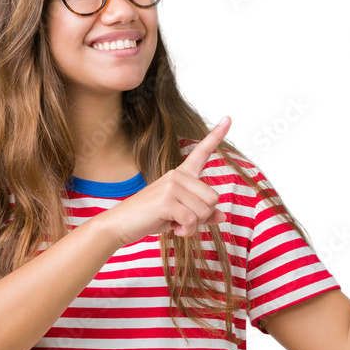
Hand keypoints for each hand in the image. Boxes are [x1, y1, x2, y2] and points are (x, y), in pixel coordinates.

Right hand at [101, 117, 231, 246]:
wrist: (121, 223)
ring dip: (194, 225)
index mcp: (181, 174)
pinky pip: (192, 220)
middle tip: (184, 220)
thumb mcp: (179, 214)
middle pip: (213, 198)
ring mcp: (172, 185)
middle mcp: (177, 175)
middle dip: (203, 216)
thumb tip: (222, 217)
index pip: (201, 152)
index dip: (216, 135)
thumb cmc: (150, 217)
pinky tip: (173, 228)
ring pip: (204, 210)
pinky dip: (186, 230)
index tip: (228, 118)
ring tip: (176, 224)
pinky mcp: (167, 200)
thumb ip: (201, 214)